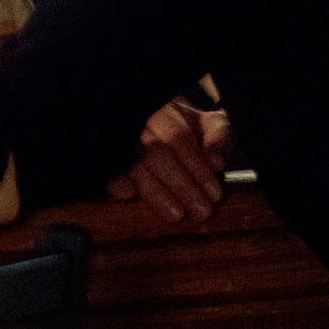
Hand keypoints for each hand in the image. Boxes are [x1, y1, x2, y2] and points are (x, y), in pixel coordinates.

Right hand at [106, 100, 232, 220]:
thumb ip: (219, 138)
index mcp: (163, 113)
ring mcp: (122, 143)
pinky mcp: (110, 161)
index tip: (215, 194)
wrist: (164, 132)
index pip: (178, 138)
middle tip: (201, 211)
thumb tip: (216, 162)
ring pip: (134, 166)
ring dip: (156, 192)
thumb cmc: (189, 132)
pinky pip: (109, 172)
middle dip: (182, 186)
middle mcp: (139, 126)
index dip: (197, 168)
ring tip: (176, 214)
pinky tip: (128, 194)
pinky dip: (116, 182)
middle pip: (157, 155)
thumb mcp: (209, 128)